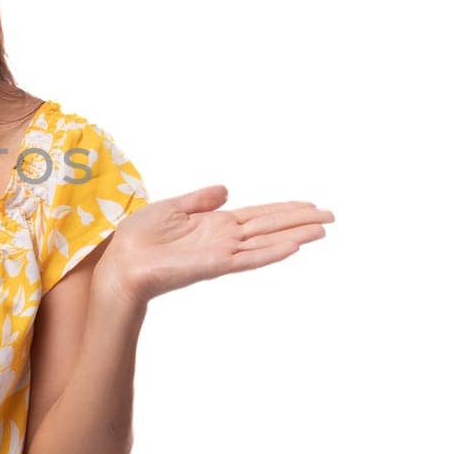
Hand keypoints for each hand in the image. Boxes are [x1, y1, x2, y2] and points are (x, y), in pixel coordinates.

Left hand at [95, 185, 333, 303]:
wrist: (122, 262)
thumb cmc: (139, 239)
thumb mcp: (171, 207)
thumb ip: (200, 200)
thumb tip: (226, 189)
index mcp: (215, 224)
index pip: (258, 215)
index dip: (284, 209)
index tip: (310, 205)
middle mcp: (224, 238)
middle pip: (270, 226)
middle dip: (300, 220)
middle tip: (331, 216)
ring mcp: (222, 252)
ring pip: (267, 242)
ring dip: (294, 235)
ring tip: (322, 229)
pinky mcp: (215, 265)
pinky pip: (249, 258)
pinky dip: (271, 252)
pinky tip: (293, 245)